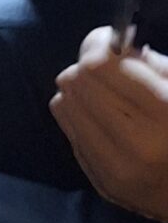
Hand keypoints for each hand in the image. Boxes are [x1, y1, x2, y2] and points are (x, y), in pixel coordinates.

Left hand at [51, 24, 167, 220]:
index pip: (99, 67)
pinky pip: (69, 132)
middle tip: (106, 65)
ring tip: (103, 91)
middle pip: (77, 83)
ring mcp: (114, 166)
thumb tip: (111, 43)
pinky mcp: (102, 182)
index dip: (98, 45)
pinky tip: (100, 115)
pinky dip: (78, 115)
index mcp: (165, 111)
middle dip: (88, 66)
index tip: (108, 40)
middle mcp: (135, 141)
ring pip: (64, 105)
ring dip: (79, 90)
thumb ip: (152, 65)